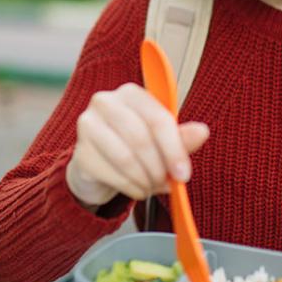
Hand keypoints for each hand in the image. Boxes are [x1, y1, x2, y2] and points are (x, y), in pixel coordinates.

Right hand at [65, 83, 209, 207]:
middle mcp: (105, 102)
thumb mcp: (162, 142)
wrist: (99, 167)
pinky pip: (112, 174)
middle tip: (167, 183)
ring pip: (126, 158)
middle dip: (159, 167)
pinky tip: (136, 188)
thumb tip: (202, 131)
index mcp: (131, 93)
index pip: (158, 118)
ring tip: (151, 186)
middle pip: (141, 139)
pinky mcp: (80, 152)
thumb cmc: (133, 148)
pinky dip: (130, 188)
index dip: (174, 149)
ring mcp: (88, 125)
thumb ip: (181, 137)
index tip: (184, 174)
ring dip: (145, 180)